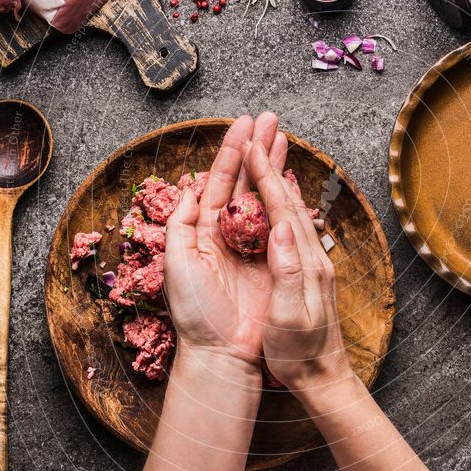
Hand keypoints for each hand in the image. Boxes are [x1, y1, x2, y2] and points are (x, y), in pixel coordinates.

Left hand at [163, 113, 287, 366]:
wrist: (223, 352)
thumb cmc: (195, 312)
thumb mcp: (177, 263)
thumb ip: (181, 223)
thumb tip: (191, 188)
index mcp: (205, 229)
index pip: (221, 180)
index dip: (232, 151)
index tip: (244, 124)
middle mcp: (231, 231)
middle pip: (246, 180)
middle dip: (257, 148)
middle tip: (271, 118)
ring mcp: (256, 244)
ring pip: (266, 195)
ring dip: (274, 164)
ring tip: (284, 136)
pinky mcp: (276, 260)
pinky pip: (283, 222)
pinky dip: (288, 198)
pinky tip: (294, 177)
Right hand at [245, 139, 351, 393]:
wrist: (324, 379)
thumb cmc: (300, 355)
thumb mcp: (288, 317)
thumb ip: (288, 271)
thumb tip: (282, 228)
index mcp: (304, 263)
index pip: (281, 209)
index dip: (265, 175)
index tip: (250, 143)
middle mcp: (312, 256)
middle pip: (290, 201)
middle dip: (273, 164)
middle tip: (261, 131)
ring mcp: (312, 263)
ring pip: (294, 210)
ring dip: (280, 178)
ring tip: (271, 153)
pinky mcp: (309, 272)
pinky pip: (293, 227)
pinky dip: (284, 204)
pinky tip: (282, 199)